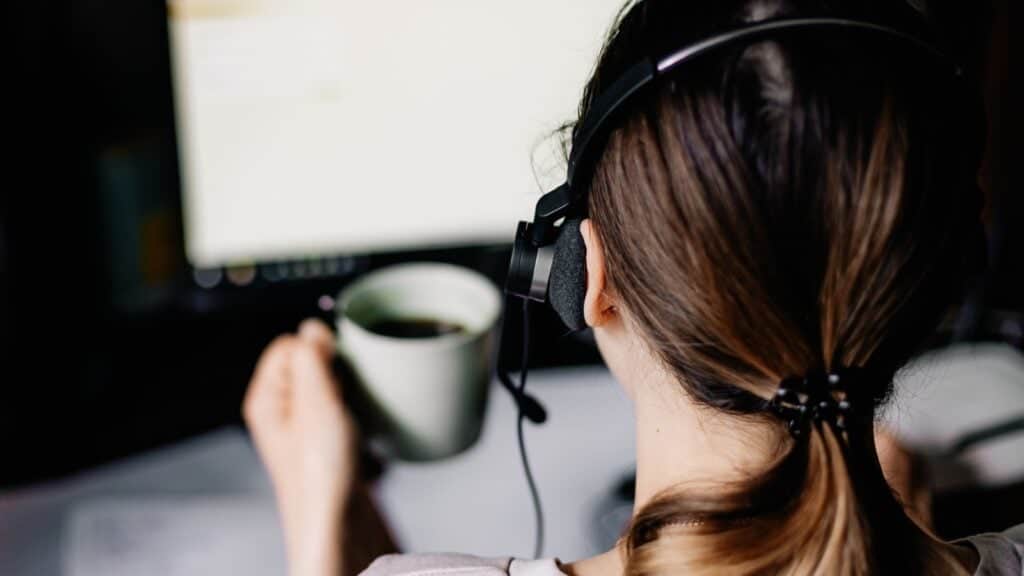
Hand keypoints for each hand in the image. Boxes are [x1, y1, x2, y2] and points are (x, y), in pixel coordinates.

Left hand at [244, 319, 356, 575]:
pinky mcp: (335, 449)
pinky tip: (371, 433)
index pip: (290, 344)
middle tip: (352, 390)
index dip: (318, 347)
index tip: (338, 363)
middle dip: (342, 370)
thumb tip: (313, 326)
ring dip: (357, 394)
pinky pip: (355, 414)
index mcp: (267, 399)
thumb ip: (311, 358)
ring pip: (338, 389)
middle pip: (317, 364)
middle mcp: (284, 414)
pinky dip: (367, 417)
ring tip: (362, 413)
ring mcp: (311, 432)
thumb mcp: (315, 403)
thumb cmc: (320, 480)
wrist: (342, 530)